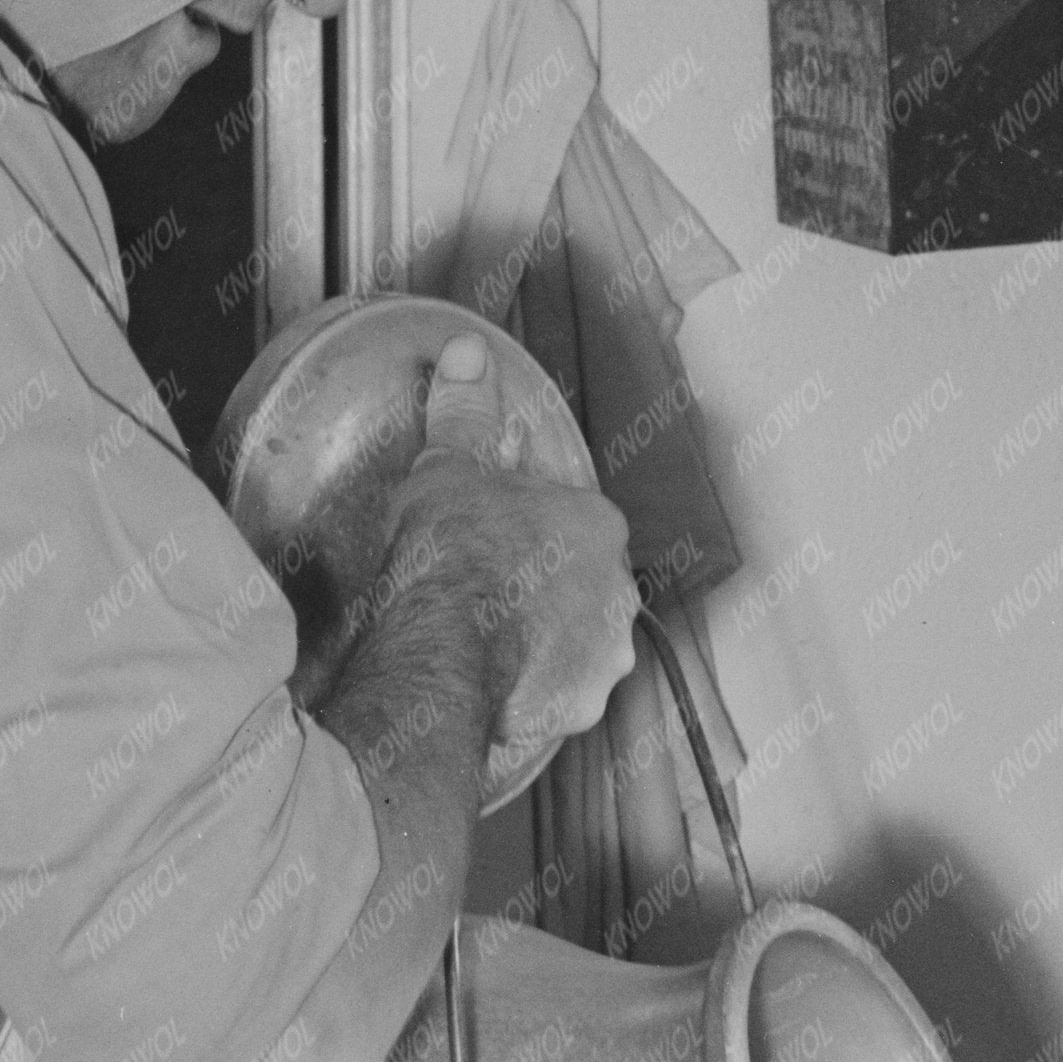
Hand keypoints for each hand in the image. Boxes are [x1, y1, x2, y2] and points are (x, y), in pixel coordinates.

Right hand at [370, 346, 637, 765]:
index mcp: (600, 526)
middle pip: (587, 586)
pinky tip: (493, 689)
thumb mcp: (450, 467)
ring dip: (548, 647)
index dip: (535, 531)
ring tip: (490, 647)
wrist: (443, 646)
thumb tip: (467, 353)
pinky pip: (557, 697)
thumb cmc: (453, 551)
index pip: (577, 522)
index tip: (498, 541)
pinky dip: (533, 694)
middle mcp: (619, 592)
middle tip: (492, 595)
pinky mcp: (580, 708)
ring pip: (580, 646)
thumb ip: (466, 414)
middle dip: (549, 591)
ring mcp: (604, 655)